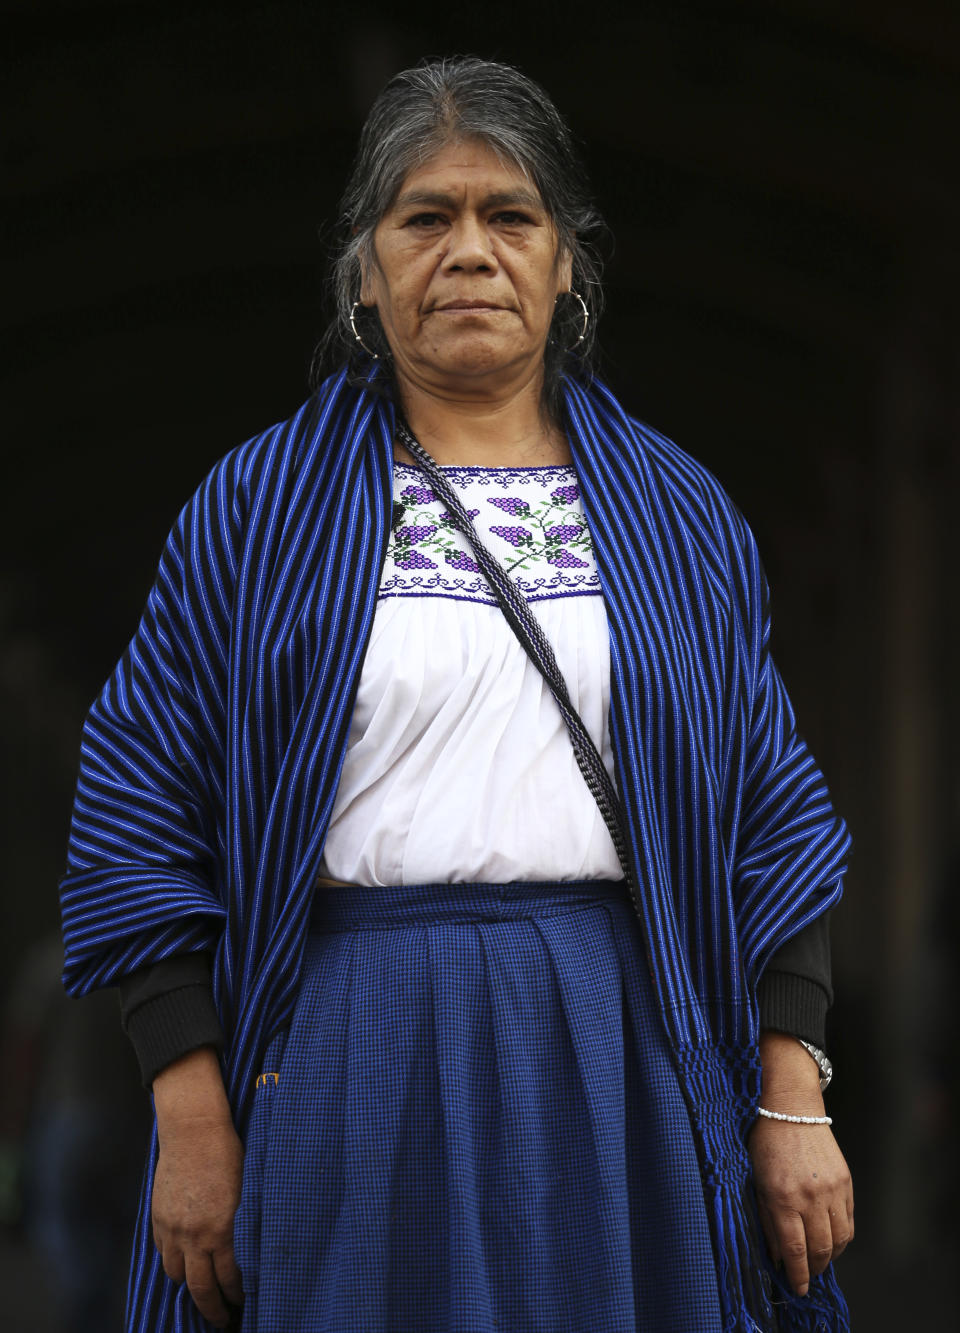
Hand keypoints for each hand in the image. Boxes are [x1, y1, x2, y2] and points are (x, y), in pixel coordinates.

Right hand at [151, 1047, 243, 1327]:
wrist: (194, 1129)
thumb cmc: (228, 1153)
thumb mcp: (248, 1190)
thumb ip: (245, 1224)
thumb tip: (252, 1251)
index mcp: (222, 1229)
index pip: (230, 1279)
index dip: (238, 1295)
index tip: (244, 1302)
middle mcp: (195, 1235)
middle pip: (201, 1288)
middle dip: (213, 1309)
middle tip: (223, 1320)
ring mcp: (173, 1228)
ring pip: (178, 1275)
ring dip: (191, 1286)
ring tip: (203, 1291)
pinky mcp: (158, 1218)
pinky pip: (163, 1254)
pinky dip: (174, 1263)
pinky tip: (185, 1263)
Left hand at [748, 1032, 853, 1297]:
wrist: (792, 1108)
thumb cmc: (766, 1142)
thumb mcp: (755, 1180)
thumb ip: (766, 1218)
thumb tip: (776, 1254)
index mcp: (782, 1197)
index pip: (794, 1250)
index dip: (797, 1275)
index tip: (798, 1289)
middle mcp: (809, 1197)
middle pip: (820, 1249)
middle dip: (814, 1269)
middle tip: (808, 1276)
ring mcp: (831, 1189)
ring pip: (840, 1239)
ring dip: (831, 1257)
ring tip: (821, 1261)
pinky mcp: (845, 1182)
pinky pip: (849, 1220)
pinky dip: (843, 1237)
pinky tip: (833, 1240)